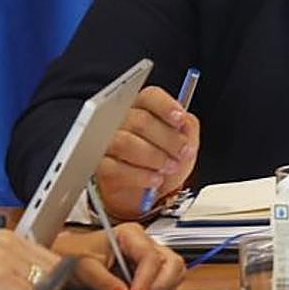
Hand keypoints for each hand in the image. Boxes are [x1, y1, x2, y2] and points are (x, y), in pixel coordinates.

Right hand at [0, 229, 58, 289]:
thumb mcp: (1, 274)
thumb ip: (26, 266)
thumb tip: (62, 265)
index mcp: (5, 238)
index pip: (49, 255)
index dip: (53, 275)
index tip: (55, 284)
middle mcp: (3, 242)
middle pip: (50, 267)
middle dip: (44, 287)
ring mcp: (0, 258)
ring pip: (42, 282)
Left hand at [54, 223, 185, 289]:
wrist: (65, 258)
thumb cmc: (74, 254)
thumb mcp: (84, 268)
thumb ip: (103, 282)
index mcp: (130, 233)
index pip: (150, 256)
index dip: (146, 279)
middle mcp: (143, 242)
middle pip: (171, 262)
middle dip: (160, 283)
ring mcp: (148, 255)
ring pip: (174, 270)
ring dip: (162, 287)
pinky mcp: (149, 269)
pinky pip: (167, 279)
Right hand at [95, 85, 199, 219]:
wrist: (152, 193)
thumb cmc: (166, 160)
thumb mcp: (185, 142)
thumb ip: (188, 127)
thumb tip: (185, 122)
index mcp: (143, 108)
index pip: (150, 97)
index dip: (165, 106)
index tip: (180, 120)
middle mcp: (122, 120)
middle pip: (140, 120)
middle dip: (167, 138)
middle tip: (182, 152)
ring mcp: (108, 142)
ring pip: (125, 143)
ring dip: (154, 157)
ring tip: (170, 167)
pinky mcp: (101, 166)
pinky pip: (116, 168)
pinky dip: (140, 175)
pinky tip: (155, 179)